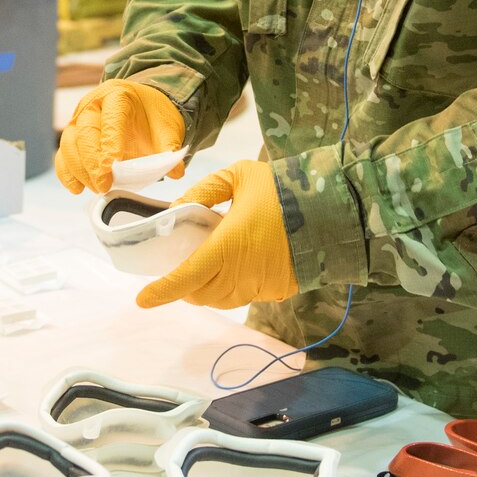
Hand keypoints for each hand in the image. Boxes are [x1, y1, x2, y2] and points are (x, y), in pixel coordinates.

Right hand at [55, 80, 186, 194]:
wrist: (141, 107)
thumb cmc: (152, 114)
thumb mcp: (167, 125)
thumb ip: (170, 146)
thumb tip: (176, 171)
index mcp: (117, 96)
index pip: (111, 118)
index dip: (110, 141)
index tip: (113, 164)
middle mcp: (92, 105)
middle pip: (85, 132)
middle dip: (92, 162)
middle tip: (104, 185)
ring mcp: (79, 120)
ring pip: (69, 144)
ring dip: (79, 170)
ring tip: (98, 188)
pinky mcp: (72, 137)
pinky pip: (62, 155)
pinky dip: (66, 174)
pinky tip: (77, 188)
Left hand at [136, 159, 295, 308]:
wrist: (333, 209)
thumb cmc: (283, 190)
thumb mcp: (239, 176)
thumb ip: (204, 191)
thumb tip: (178, 208)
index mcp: (227, 247)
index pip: (186, 277)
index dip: (162, 291)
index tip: (142, 299)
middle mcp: (241, 274)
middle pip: (200, 294)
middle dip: (184, 286)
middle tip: (181, 266)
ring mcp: (261, 287)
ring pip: (221, 300)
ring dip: (207, 289)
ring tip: (207, 266)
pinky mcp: (277, 291)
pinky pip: (245, 296)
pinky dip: (232, 286)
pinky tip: (238, 266)